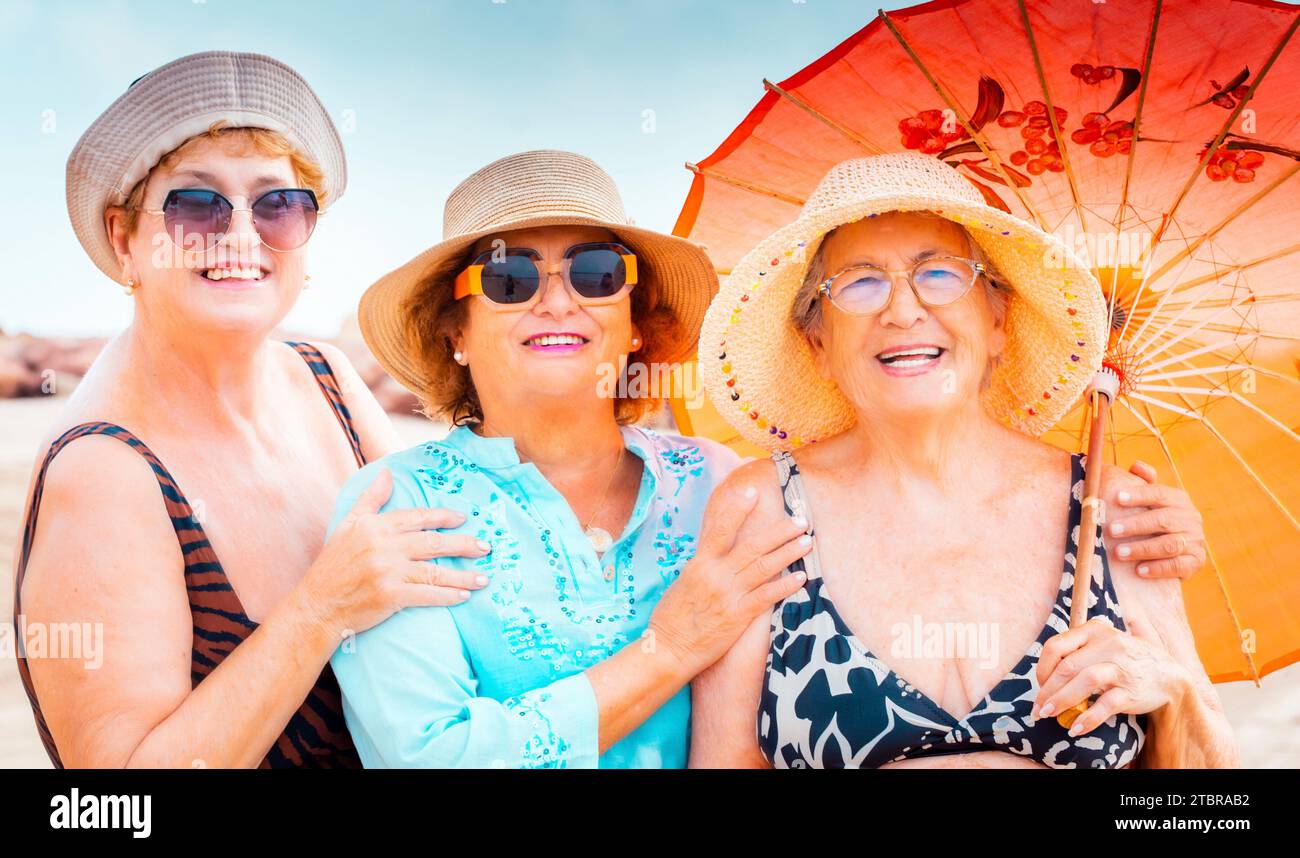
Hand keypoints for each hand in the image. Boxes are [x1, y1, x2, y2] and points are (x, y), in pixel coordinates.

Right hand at [298, 469, 491, 635]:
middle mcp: (384, 547)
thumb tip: (387, 473)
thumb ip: (370, 499)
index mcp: (376, 526)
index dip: (443, 517)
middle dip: (463, 545)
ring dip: (463, 575)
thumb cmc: (332, 565)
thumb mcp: (347, 525)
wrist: (317, 606)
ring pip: (435, 571)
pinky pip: (426, 595)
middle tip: (485, 547)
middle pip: (433, 543)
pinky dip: (447, 596)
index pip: (418, 517)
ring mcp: (388, 572)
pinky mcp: (390, 596)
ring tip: (484, 577)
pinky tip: (464, 596)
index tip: (464, 519)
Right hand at [648, 484, 811, 675]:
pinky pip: (767, 596)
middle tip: (801, 520)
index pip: (720, 527)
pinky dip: (785, 586)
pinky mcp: (739, 615)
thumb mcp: (684, 581)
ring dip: (789, 553)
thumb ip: (704, 564)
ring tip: (807, 542)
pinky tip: (801, 577)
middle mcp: (716, 574)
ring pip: (765, 567)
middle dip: (780, 531)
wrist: (669, 648)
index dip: (738, 508)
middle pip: (753, 546)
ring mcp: (729, 594)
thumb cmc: (674, 615)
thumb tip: (719, 548)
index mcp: (699, 562)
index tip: (754, 491)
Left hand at [1032, 616, 1191, 735]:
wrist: (1169, 676)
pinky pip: (1105, 705)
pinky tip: (1075, 728)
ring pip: (1084, 682)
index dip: (1042, 668)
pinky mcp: (1131, 691)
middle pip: (1067, 667)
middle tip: (1038, 708)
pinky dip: (1087, 718)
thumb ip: (1076, 651)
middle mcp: (1108, 645)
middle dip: (1047, 690)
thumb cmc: (1125, 660)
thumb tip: (1043, 677)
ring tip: (1048, 715)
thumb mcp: (1102, 643)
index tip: (1040, 685)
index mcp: (1094, 630)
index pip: (1056, 646)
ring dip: (1061, 701)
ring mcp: (1121, 668)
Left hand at [1106, 460, 1205, 578]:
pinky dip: (1158, 568)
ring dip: (1143, 548)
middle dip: (1135, 525)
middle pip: (1163, 519)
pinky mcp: (1196, 561)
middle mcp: (1190, 518)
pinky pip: (1178, 565)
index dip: (1139, 495)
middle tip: (1111, 530)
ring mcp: (1195, 540)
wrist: (1179, 550)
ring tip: (1119, 553)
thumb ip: (1144, 482)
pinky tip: (1139, 571)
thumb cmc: (1155, 518)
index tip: (1117, 498)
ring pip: (1169, 544)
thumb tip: (1137, 466)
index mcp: (1179, 499)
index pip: (1159, 494)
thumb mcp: (1151, 500)